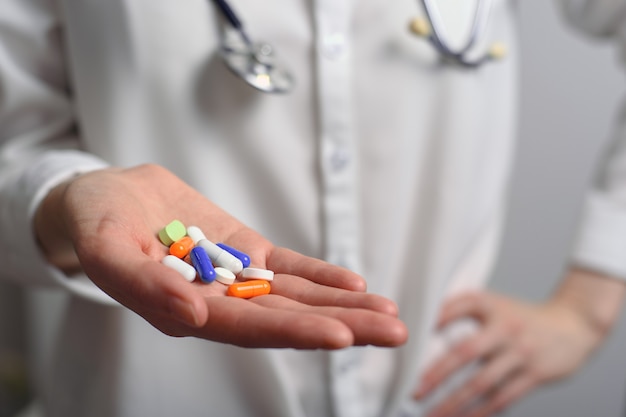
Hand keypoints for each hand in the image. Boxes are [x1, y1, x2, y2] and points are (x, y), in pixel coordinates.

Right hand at [35, 164, 407, 348]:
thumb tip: (192, 315)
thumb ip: (143, 285)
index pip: (248, 328)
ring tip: (389, 314)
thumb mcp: (104, 249)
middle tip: (394, 332)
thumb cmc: (97, 223)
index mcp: (184, 311)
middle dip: (342, 325)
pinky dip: (320, 274)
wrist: (108, 196)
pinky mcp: (245, 250)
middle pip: (287, 318)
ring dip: (344, 304)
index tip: (340, 335)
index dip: (294, 332)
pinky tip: (354, 284)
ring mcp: (236, 276)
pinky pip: (287, 266)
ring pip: (296, 294)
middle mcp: (218, 301)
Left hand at [414, 287, 615, 416]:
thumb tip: (424, 326)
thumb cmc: (521, 317)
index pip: (458, 308)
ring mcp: (522, 353)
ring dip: (454, 402)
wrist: (573, 326)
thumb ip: (461, 309)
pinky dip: (480, 412)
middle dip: (436, 375)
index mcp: (491, 305)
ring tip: (432, 414)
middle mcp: (505, 328)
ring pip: (482, 383)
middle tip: (414, 391)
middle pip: (465, 352)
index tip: (410, 339)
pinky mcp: (535, 375)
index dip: (434, 320)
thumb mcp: (493, 303)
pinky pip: (503, 398)